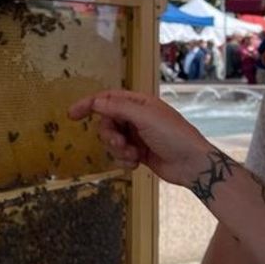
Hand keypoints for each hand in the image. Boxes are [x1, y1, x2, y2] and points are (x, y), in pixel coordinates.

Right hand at [68, 90, 211, 186]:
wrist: (193, 164)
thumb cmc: (174, 135)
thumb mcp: (145, 118)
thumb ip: (118, 109)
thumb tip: (95, 102)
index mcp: (139, 103)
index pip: (107, 99)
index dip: (88, 105)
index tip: (71, 115)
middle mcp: (137, 117)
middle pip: (107, 122)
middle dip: (109, 135)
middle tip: (120, 143)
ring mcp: (137, 136)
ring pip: (112, 141)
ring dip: (118, 150)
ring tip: (133, 155)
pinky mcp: (139, 153)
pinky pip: (120, 155)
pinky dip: (124, 160)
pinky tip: (136, 164)